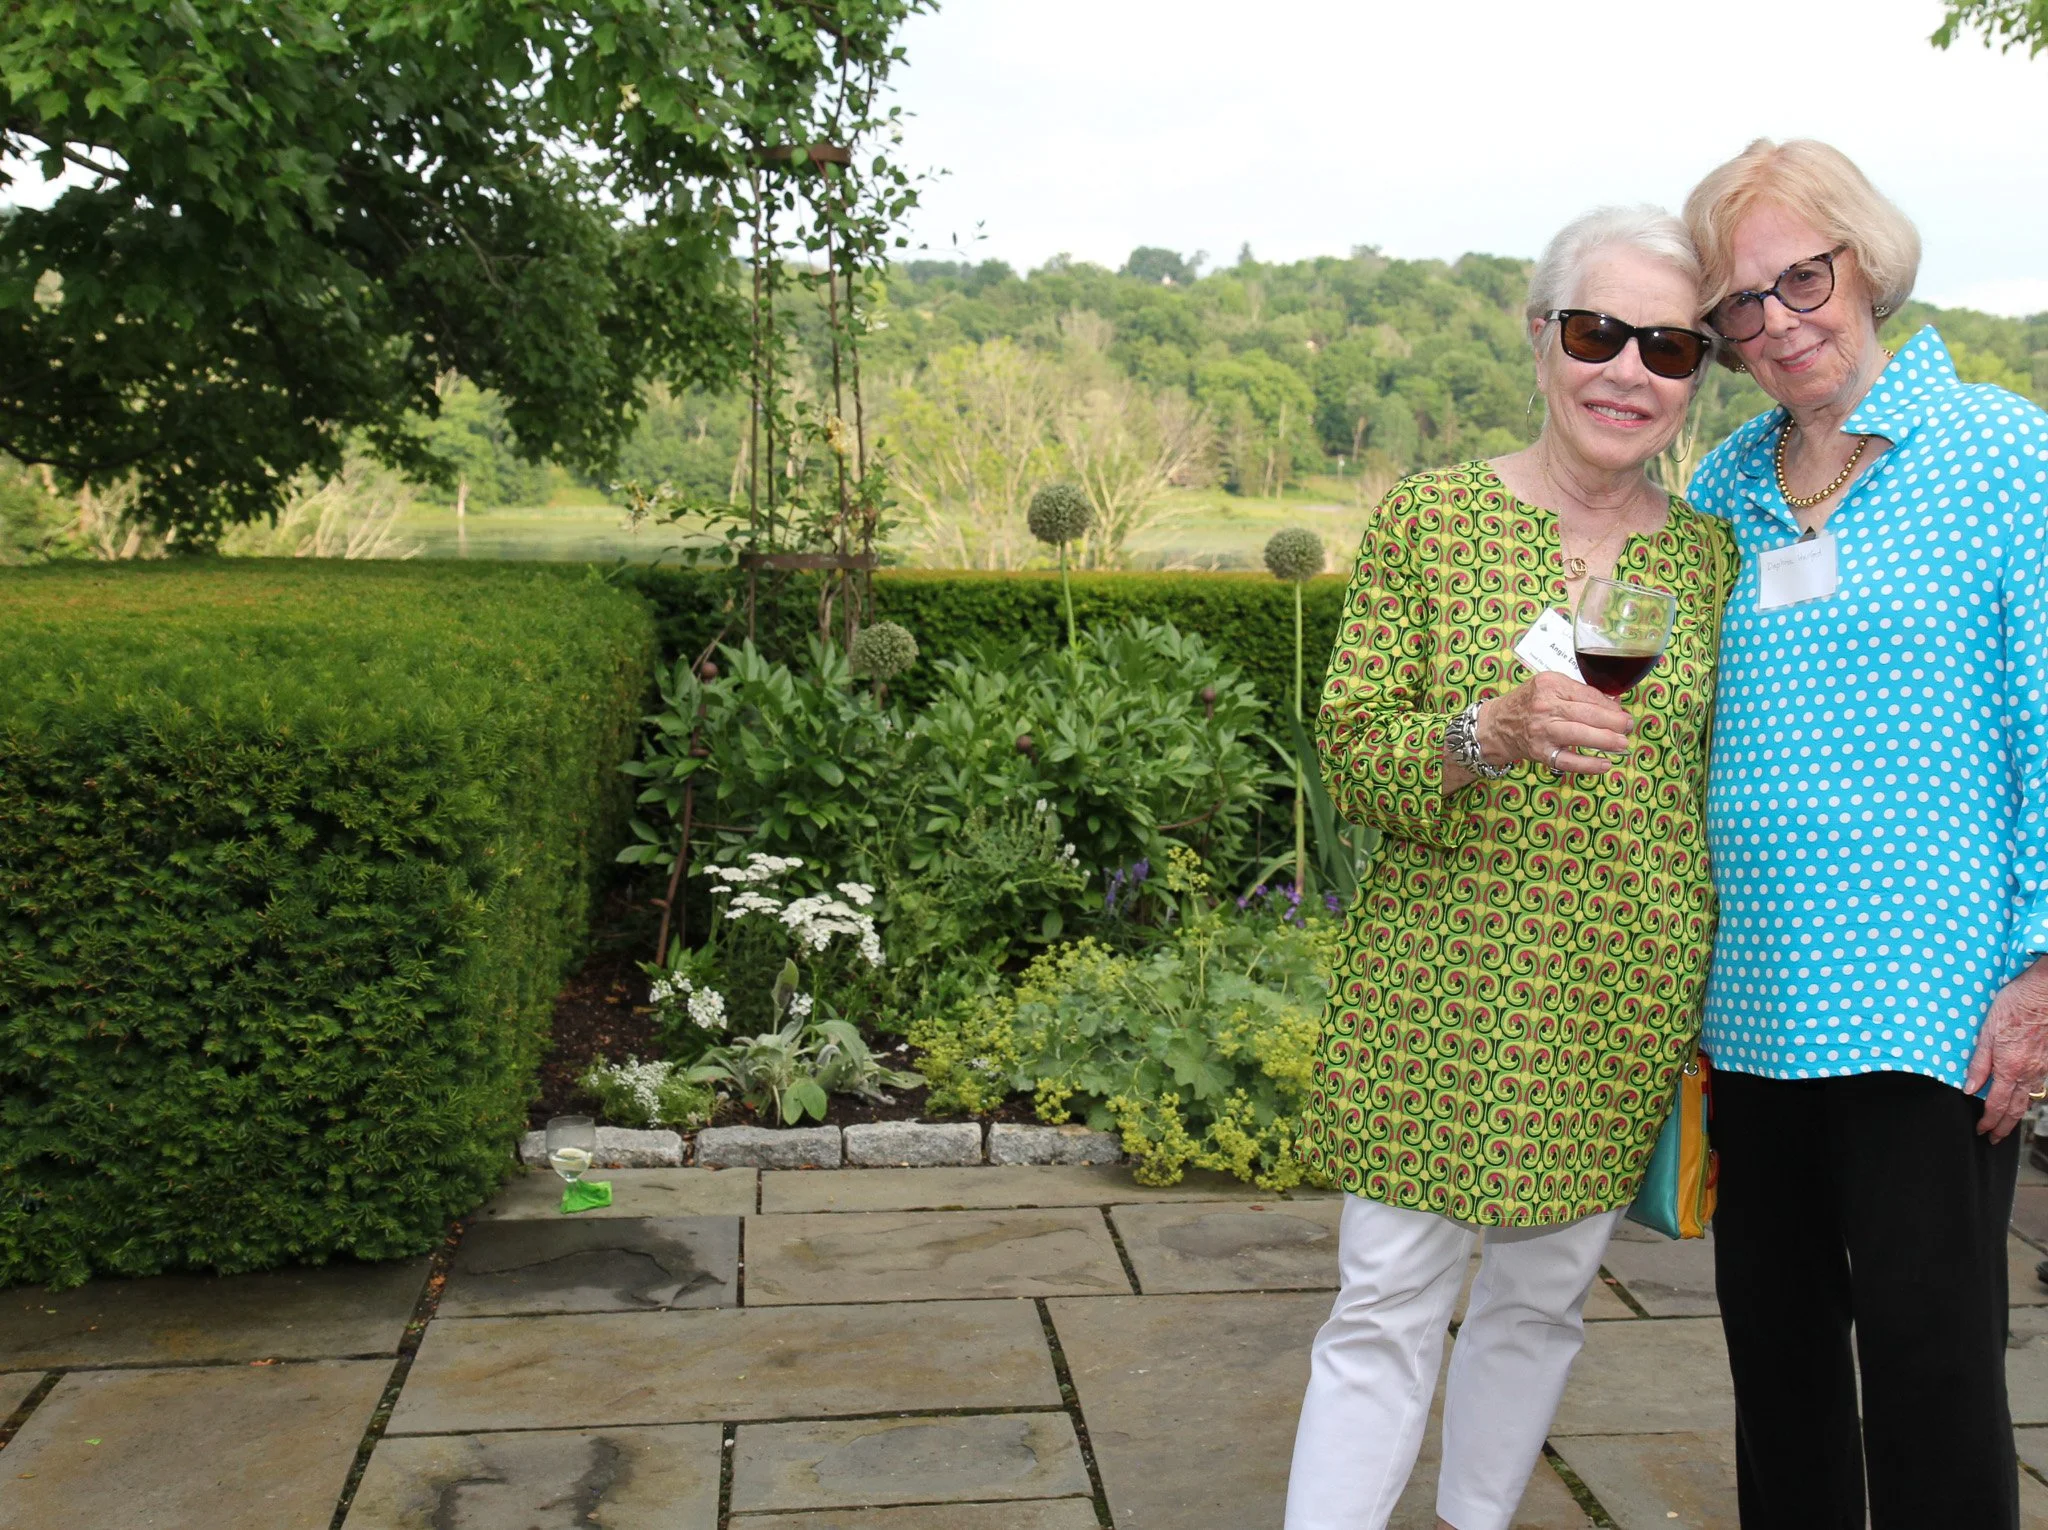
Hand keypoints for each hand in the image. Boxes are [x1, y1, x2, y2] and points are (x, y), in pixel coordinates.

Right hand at [1476, 671, 1634, 775]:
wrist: (1496, 724)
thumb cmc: (1527, 703)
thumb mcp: (1549, 686)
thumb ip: (1578, 692)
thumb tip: (1613, 703)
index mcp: (1550, 684)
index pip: (1589, 695)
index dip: (1610, 706)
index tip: (1622, 713)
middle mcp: (1545, 706)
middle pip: (1588, 714)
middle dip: (1614, 722)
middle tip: (1628, 727)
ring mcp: (1541, 730)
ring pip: (1581, 735)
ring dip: (1606, 741)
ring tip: (1623, 744)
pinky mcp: (1540, 752)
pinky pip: (1568, 760)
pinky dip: (1588, 764)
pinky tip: (1605, 764)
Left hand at [1964, 956, 2047, 1141]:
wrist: (2043, 994)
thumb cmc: (2014, 1007)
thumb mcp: (1986, 1033)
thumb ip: (1979, 1063)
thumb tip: (1970, 1089)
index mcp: (2010, 1068)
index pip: (1997, 1105)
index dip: (1988, 1121)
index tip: (1981, 1131)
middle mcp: (2029, 1073)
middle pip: (2016, 1109)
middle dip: (2004, 1127)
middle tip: (1994, 1138)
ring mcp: (2041, 1068)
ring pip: (2028, 1099)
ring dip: (2016, 1115)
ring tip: (2006, 1124)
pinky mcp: (2047, 1060)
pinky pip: (2037, 1086)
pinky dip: (2028, 1098)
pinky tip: (2022, 1098)